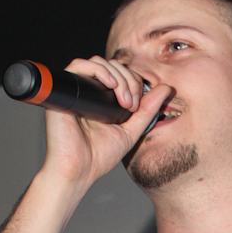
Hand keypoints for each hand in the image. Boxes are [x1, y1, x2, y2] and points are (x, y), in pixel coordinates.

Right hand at [40, 55, 171, 192]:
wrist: (78, 170)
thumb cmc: (98, 156)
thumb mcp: (130, 131)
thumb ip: (147, 110)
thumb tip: (166, 89)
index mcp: (102, 100)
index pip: (121, 75)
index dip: (134, 82)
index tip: (137, 105)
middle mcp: (89, 92)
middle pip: (112, 66)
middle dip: (128, 80)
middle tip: (132, 104)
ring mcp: (77, 90)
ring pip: (99, 62)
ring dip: (118, 76)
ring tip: (123, 100)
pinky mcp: (65, 90)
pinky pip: (79, 65)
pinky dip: (99, 70)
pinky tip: (111, 85)